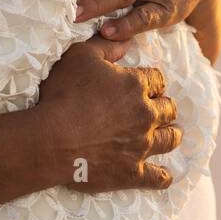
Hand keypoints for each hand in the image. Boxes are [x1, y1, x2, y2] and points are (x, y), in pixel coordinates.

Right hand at [37, 37, 180, 192]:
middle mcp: (145, 115)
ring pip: (170, 139)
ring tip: (168, 135)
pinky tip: (164, 175)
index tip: (146, 85)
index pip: (158, 80)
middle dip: (162, 107)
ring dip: (170, 135)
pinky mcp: (132, 172)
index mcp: (136, 85)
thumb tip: (128, 42)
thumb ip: (107, 46)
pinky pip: (158, 177)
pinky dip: (162, 177)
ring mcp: (141, 146)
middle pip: (168, 109)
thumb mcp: (80, 57)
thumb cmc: (62, 95)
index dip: (152, 81)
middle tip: (155, 110)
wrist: (50, 140)